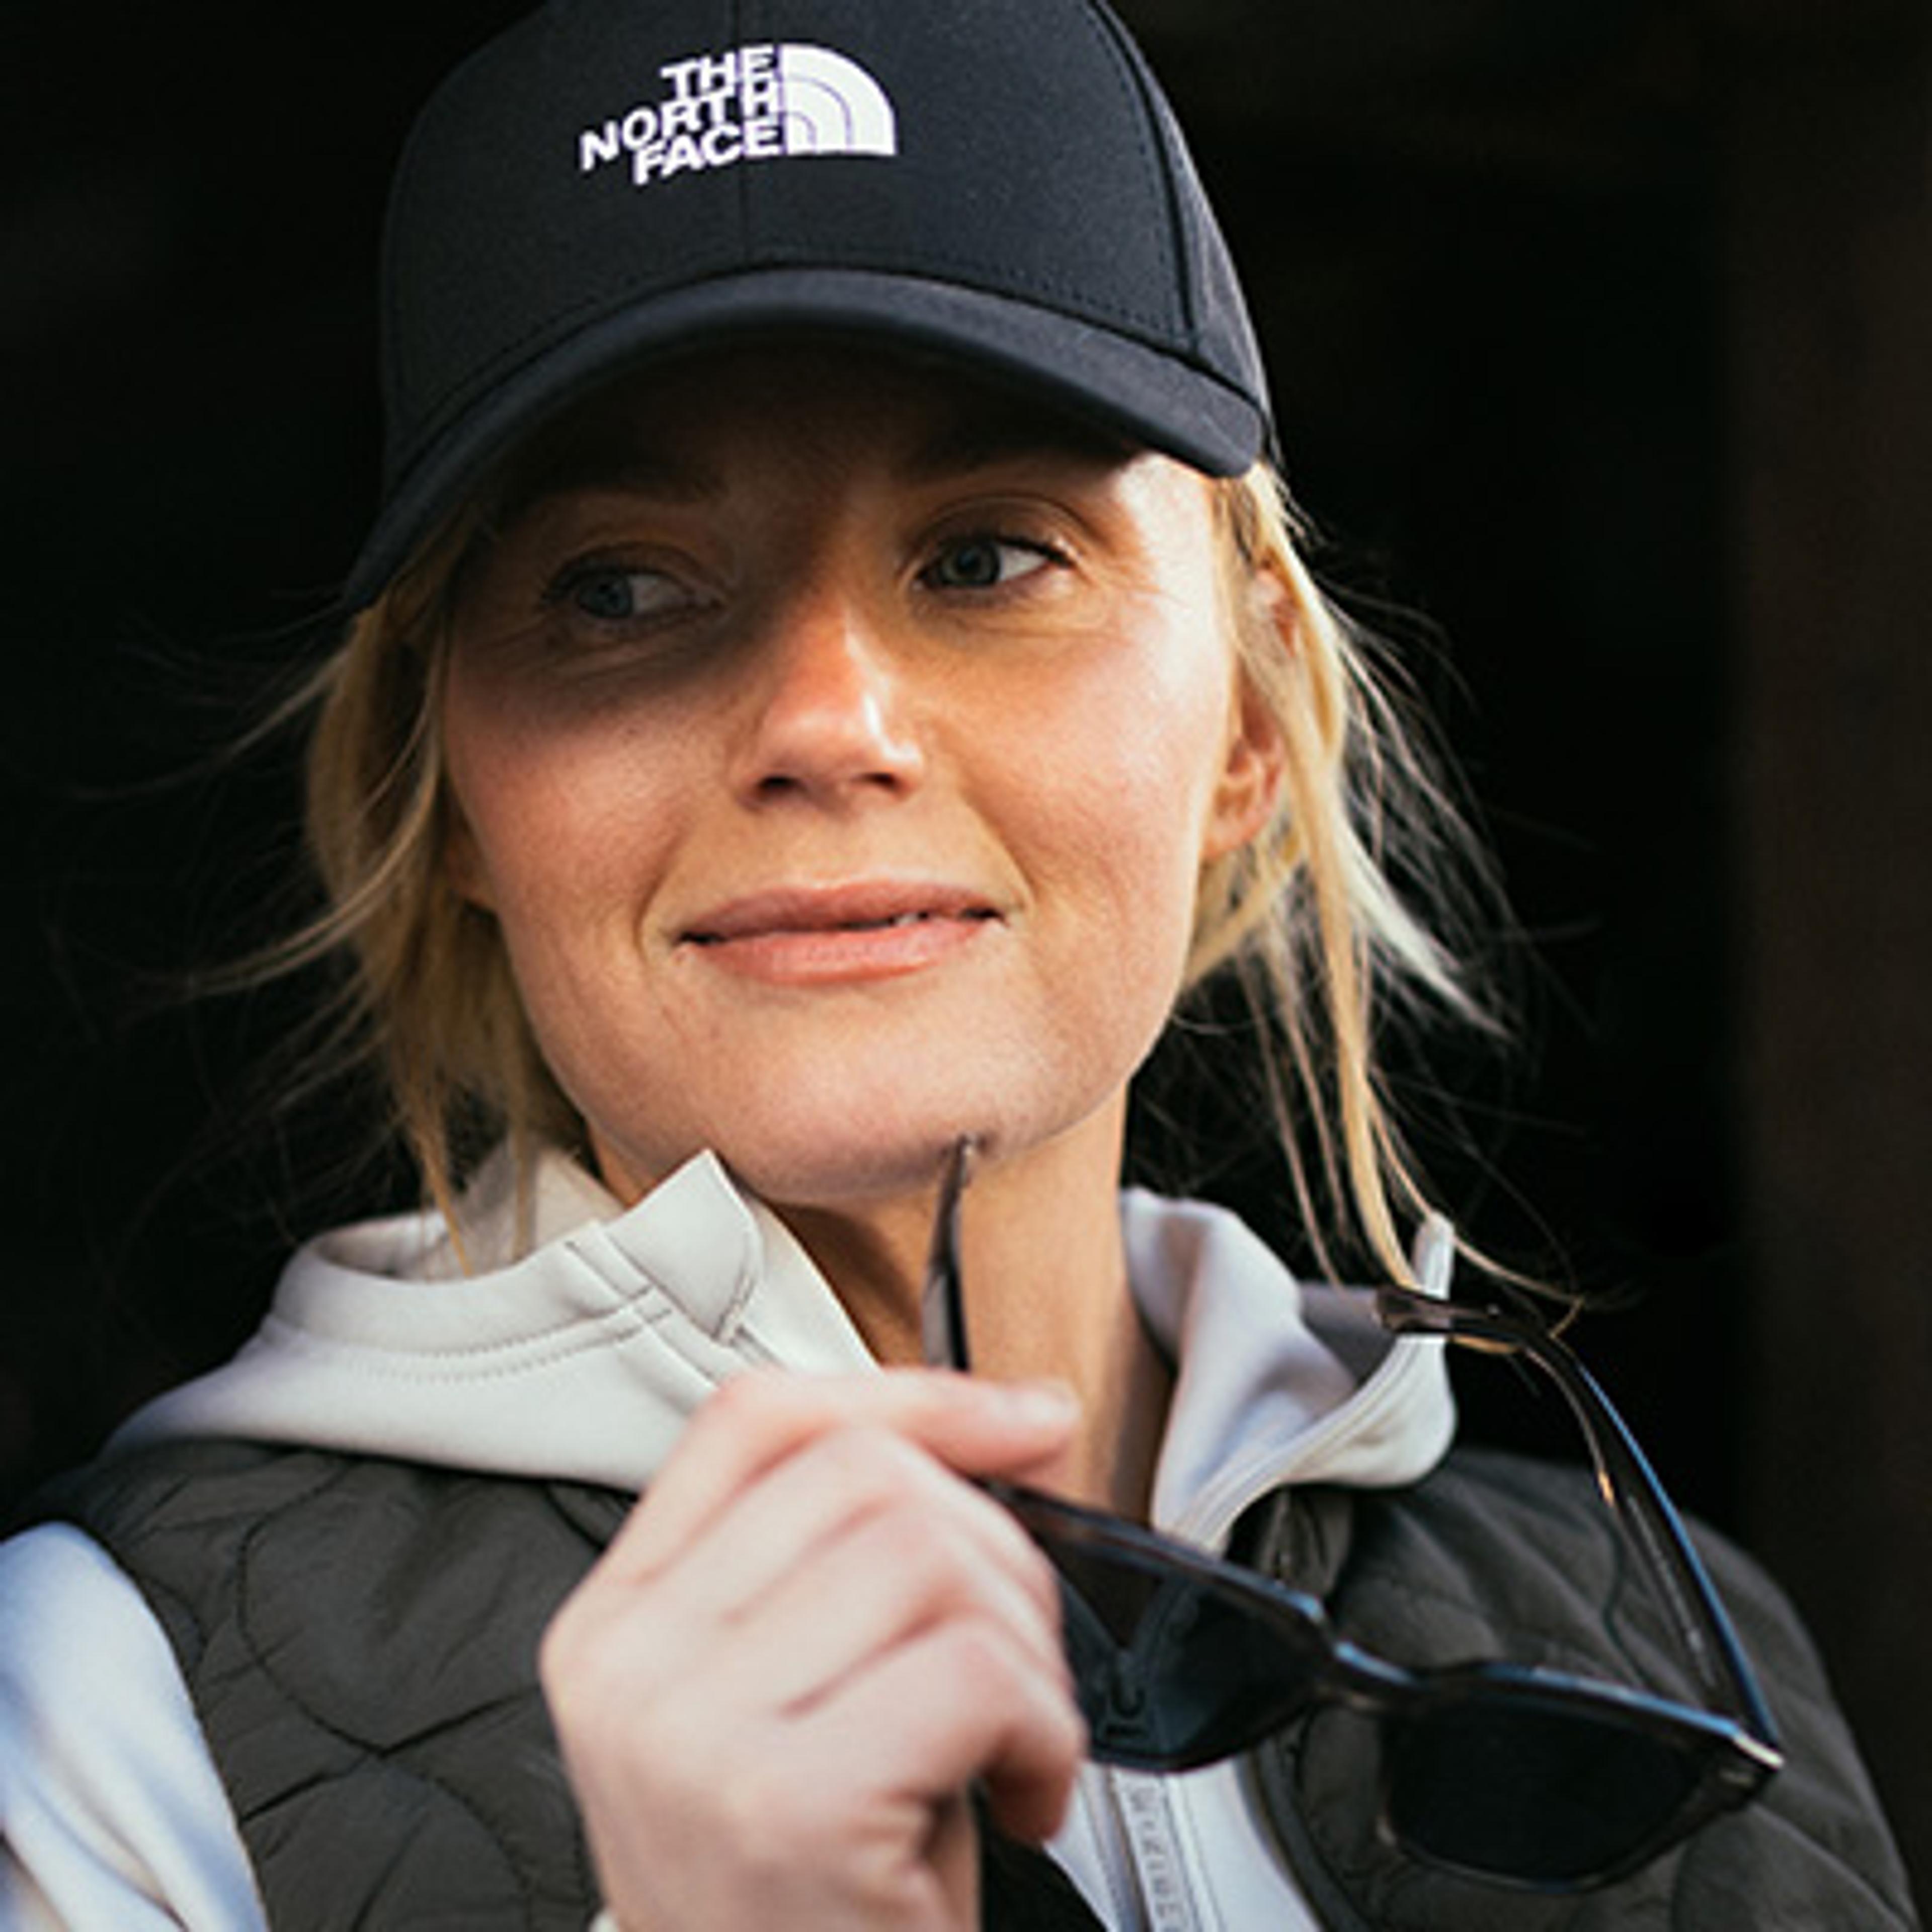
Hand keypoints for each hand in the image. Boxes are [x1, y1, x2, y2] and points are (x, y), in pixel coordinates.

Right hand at [539, 1370, 1086, 1931]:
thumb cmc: (815, 1895)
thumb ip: (849, 1556)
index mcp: (619, 1620)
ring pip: (927, 1555)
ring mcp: (693, 1735)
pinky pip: (973, 1670)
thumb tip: (1011, 1419)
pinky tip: (1020, 1795)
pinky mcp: (784, 1807)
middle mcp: (632, 1666)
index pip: (758, 1420)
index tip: (1018, 1422)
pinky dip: (1045, 1730)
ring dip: (1026, 1649)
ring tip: (1011, 1738)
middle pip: (863, 1475)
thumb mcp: (798, 1699)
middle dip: (994, 1549)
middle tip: (1013, 1662)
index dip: (908, 1397)